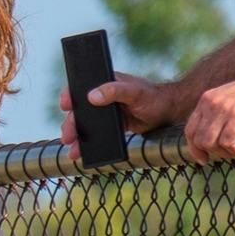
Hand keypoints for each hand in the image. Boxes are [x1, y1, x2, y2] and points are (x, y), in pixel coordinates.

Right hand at [60, 73, 179, 157]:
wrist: (169, 112)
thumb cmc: (153, 97)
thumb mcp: (134, 92)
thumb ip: (114, 91)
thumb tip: (91, 96)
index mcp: (105, 82)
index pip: (81, 87)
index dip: (70, 96)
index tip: (65, 105)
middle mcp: (102, 96)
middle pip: (80, 111)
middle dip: (71, 124)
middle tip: (67, 137)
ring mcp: (107, 112)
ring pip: (86, 125)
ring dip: (78, 136)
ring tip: (73, 150)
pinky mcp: (113, 125)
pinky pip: (97, 134)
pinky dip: (89, 143)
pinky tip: (82, 153)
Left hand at [181, 76, 234, 162]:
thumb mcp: (229, 99)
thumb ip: (216, 113)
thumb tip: (207, 138)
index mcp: (207, 99)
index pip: (190, 129)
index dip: (194, 148)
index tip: (203, 159)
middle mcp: (212, 102)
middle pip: (199, 139)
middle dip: (212, 152)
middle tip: (228, 154)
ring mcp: (225, 108)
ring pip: (210, 143)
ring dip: (223, 153)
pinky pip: (227, 141)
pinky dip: (233, 149)